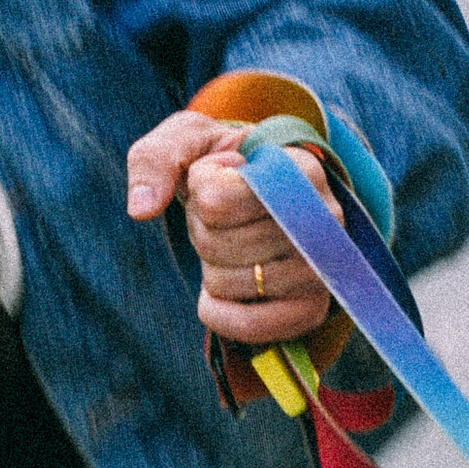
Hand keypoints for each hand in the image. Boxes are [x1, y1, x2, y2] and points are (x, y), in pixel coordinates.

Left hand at [125, 109, 332, 344]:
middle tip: (226, 216)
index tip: (220, 174)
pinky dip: (217, 310)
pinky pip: (247, 326)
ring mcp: (321, 269)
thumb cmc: (225, 165)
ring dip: (212, 265)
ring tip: (236, 242)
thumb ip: (156, 158)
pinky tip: (223, 287)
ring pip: (225, 283)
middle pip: (215, 243)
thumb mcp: (189, 141)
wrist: (266, 194)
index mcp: (302, 169)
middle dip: (203, 229)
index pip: (217, 200)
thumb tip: (142, 209)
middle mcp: (326, 221)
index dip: (199, 189)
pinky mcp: (310, 310)